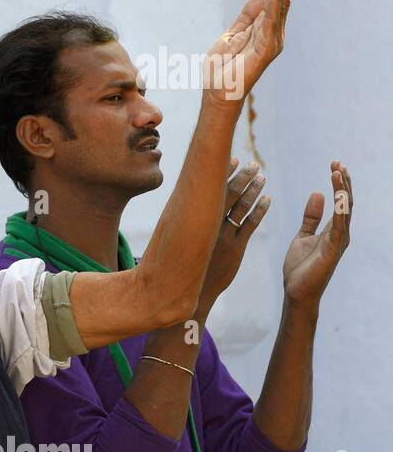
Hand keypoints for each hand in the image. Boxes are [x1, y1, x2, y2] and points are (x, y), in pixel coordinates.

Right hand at [196, 157, 270, 316]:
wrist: (190, 292)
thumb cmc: (184, 265)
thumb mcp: (182, 240)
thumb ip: (191, 222)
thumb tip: (193, 204)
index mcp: (195, 220)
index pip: (210, 190)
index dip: (222, 174)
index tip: (232, 159)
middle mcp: (208, 225)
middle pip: (227, 194)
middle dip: (242, 177)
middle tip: (254, 164)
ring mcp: (223, 236)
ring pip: (241, 207)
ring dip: (253, 190)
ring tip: (262, 177)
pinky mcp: (236, 249)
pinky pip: (250, 225)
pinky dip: (260, 210)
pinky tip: (268, 199)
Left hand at [203, 0, 300, 101]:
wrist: (217, 93)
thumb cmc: (223, 68)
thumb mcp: (232, 34)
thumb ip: (247, 16)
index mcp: (265, 29)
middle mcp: (273, 33)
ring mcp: (272, 40)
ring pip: (279, 6)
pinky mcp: (266, 48)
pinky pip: (271, 20)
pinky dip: (274, 1)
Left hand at [283, 162, 352, 311]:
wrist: (296, 292)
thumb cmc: (300, 267)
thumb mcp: (302, 235)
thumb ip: (311, 217)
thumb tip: (318, 193)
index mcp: (333, 230)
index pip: (340, 201)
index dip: (339, 183)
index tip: (334, 164)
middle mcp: (341, 234)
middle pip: (346, 202)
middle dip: (343, 182)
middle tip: (337, 163)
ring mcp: (339, 242)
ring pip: (345, 211)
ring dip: (342, 191)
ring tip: (338, 172)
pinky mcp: (333, 250)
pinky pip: (339, 226)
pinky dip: (340, 210)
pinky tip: (339, 195)